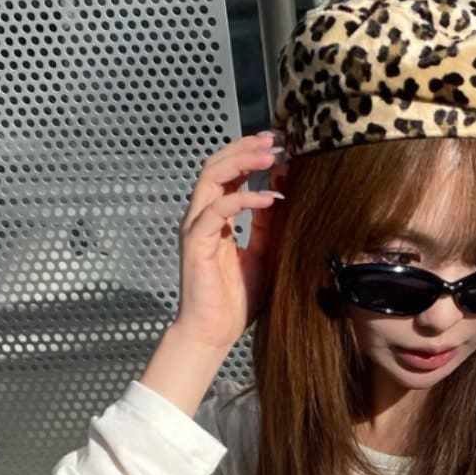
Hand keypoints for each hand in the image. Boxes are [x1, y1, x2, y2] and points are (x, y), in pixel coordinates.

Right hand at [171, 132, 290, 355]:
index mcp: (217, 217)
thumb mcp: (262, 255)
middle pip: (217, 165)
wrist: (214, 333)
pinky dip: (244, 200)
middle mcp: (203, 216)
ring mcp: (196, 227)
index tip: (277, 144)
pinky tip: (269, 199)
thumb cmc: (235, 300)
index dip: (249, 154)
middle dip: (245, 149)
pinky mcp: (196, 243)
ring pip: (212, 178)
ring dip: (242, 162)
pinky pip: (218, 211)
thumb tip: (279, 193)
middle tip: (274, 141)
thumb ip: (267, 226)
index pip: (229, 173)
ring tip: (270, 157)